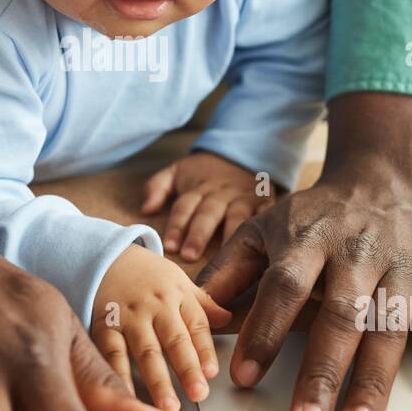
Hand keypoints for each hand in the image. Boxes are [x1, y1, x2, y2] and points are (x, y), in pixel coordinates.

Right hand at [90, 244, 230, 410]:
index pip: (196, 325)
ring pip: (145, 351)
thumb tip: (229, 319)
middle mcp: (154, 306)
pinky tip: (128, 399)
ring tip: (168, 407)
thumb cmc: (147, 276)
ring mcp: (128, 317)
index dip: (205, 350)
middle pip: (174, 340)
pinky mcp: (103, 326)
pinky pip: (112, 354)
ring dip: (157, 380)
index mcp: (177, 295)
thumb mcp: (178, 282)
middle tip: (198, 395)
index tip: (211, 373)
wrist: (104, 258)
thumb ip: (202, 305)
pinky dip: (119, 377)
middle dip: (187, 369)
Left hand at [141, 150, 273, 260]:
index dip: (177, 225)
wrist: (242, 152)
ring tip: (223, 257)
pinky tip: (260, 246)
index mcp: (199, 188)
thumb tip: (146, 209)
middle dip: (198, 234)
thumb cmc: (204, 171)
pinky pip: (264, 216)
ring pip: (236, 217)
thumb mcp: (178, 171)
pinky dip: (262, 227)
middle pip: (208, 213)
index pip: (184, 207)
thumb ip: (158, 186)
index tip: (169, 246)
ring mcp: (244, 198)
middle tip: (189, 255)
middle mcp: (221, 194)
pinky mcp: (265, 203)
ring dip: (228, 237)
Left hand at [196, 94, 411, 410]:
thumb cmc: (323, 213)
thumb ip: (229, 266)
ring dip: (376, 384)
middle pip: (340, 316)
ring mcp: (409, 271)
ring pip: (393, 332)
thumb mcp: (269, 226)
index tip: (244, 379)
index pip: (284, 287)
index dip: (263, 330)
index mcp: (312, 238)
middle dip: (322, 373)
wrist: (392, 172)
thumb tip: (192, 308)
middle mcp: (362, 254)